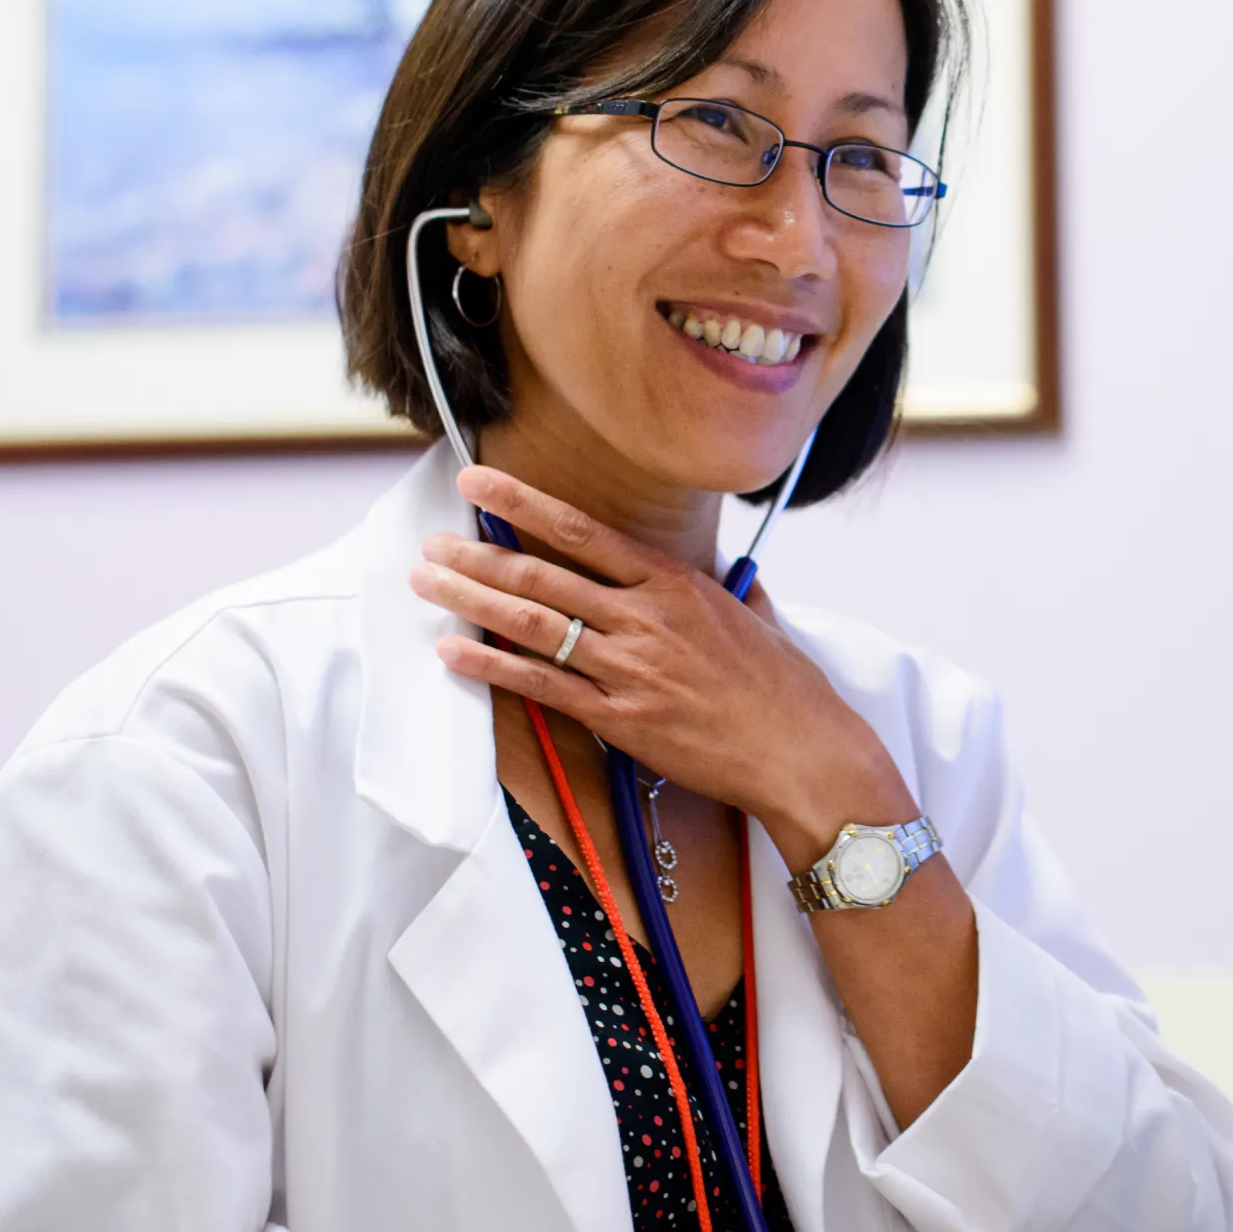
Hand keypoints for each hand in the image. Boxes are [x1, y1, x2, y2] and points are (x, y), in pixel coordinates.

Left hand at [409, 466, 913, 868]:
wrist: (803, 751)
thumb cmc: (786, 688)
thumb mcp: (754, 618)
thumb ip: (727, 595)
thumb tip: (726, 584)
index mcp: (676, 583)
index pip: (583, 531)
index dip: (523, 502)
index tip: (478, 480)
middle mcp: (647, 618)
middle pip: (545, 575)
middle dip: (479, 555)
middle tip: (431, 540)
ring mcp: (631, 669)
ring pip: (535, 624)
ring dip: (473, 601)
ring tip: (429, 583)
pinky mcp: (622, 719)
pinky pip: (544, 688)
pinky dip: (494, 669)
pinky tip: (455, 654)